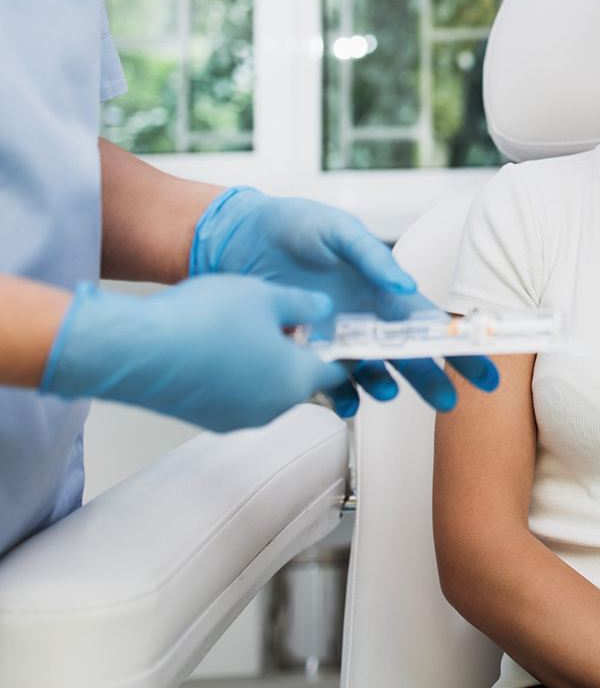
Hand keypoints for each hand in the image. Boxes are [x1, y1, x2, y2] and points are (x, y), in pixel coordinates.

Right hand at [40, 275, 348, 431]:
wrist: (138, 349)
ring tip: (248, 326)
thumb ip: (306, 304)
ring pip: (268, 388)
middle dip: (300, 352)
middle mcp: (272, 408)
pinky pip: (236, 395)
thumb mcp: (268, 295)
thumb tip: (323, 310)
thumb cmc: (202, 322)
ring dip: (267, 362)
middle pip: (302, 379)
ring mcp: (237, 417)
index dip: (346, 351)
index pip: (339, 372)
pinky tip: (220, 344)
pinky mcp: (207, 418)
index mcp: (296, 379)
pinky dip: (238, 374)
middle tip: (291, 322)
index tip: (347, 339)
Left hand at [189, 190, 498, 415]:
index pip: (430, 324)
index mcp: (383, 290)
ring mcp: (338, 338)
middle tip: (449, 403)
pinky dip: (341, 397)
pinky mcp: (307, 351)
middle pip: (410, 357)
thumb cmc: (293, 225)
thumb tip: (405, 285)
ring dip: (384, 387)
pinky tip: (345, 402)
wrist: (238, 238)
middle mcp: (367, 319)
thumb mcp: (337, 231)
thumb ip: (372, 257)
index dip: (458, 347)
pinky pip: (330, 384)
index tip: (482, 371)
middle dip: (433, 380)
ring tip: (385, 392)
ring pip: (374, 374)